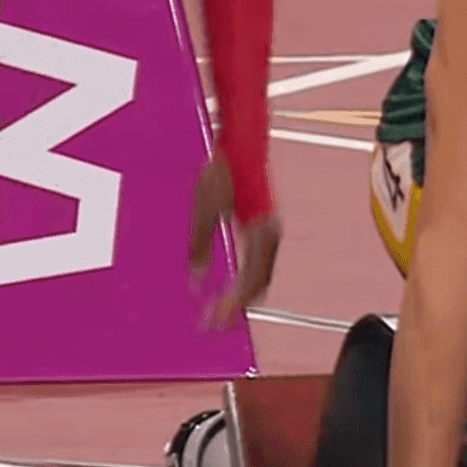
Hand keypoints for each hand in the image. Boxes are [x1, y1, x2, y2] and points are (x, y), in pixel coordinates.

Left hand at [188, 155, 281, 326]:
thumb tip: (196, 276)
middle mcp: (270, 237)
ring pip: (260, 276)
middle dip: (236, 307)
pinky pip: (259, 263)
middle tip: (214, 323)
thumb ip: (200, 246)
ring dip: (242, 295)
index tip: (213, 324)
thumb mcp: (204, 209)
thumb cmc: (224, 170)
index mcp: (259, 235)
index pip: (248, 283)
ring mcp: (270, 232)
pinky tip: (230, 282)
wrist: (241, 143)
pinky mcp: (264, 227)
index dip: (230, 307)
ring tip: (220, 308)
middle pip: (258, 285)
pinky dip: (246, 279)